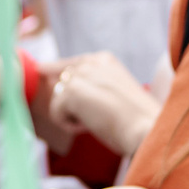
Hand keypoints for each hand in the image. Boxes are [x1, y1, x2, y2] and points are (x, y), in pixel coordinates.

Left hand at [45, 53, 160, 159]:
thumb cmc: (135, 119)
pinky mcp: (73, 91)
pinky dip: (70, 125)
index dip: (56, 73)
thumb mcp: (112, 95)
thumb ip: (90, 86)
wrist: (146, 129)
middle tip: (96, 116)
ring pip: (58, 98)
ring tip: (97, 120)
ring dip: (71, 114)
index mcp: (104, 59)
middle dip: (70, 103)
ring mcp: (82, 74)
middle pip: (61, 83)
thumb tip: (57, 86)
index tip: (41, 68)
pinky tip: (90, 126)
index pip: (69, 64)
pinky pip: (56, 113)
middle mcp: (92, 61)